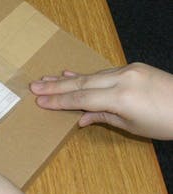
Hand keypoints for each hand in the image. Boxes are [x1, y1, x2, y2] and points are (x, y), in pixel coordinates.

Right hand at [30, 63, 172, 139]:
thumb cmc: (166, 123)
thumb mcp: (132, 126)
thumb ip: (103, 117)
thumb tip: (81, 118)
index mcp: (121, 98)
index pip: (81, 98)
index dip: (59, 101)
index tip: (39, 101)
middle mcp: (122, 79)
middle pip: (81, 83)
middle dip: (55, 86)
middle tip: (34, 86)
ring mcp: (128, 70)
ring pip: (90, 75)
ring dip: (67, 78)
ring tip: (46, 79)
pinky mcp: (133, 67)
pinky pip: (103, 71)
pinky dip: (86, 75)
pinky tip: (71, 74)